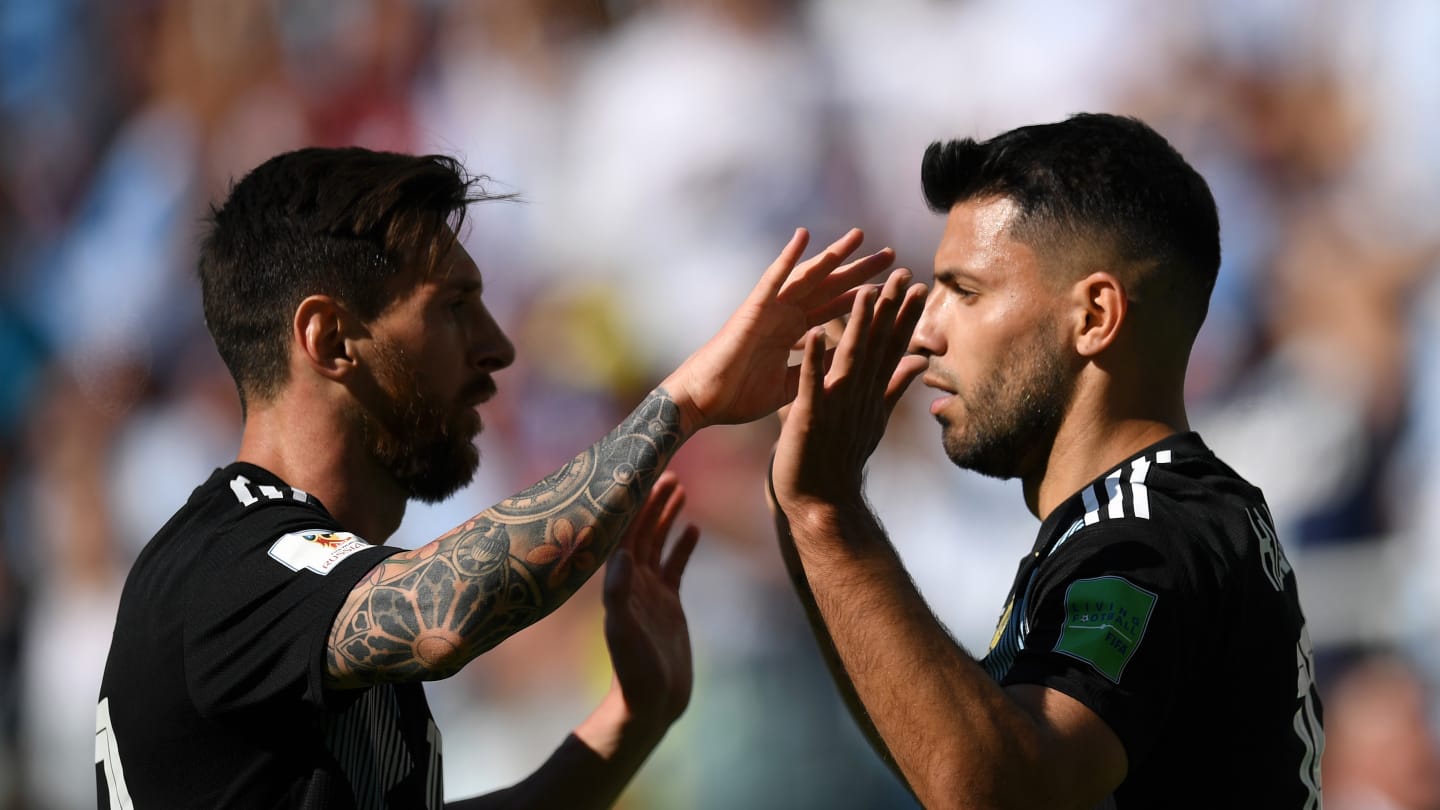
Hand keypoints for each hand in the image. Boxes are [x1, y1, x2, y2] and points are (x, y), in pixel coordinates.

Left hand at [599, 471, 700, 733]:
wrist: (652, 702)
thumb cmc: (633, 670)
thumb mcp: (623, 631)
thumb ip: (620, 595)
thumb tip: (621, 554)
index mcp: (619, 581)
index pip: (625, 532)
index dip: (632, 503)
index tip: (642, 473)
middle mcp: (632, 581)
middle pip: (641, 530)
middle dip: (651, 501)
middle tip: (668, 471)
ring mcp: (651, 590)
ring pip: (658, 542)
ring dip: (666, 516)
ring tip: (680, 488)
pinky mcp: (669, 604)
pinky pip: (675, 565)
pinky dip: (682, 545)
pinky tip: (693, 528)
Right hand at [662, 228, 897, 432]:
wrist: (703, 402)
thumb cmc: (738, 397)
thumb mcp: (789, 386)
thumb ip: (814, 370)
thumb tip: (846, 365)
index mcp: (793, 333)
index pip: (835, 310)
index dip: (863, 299)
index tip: (893, 289)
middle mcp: (784, 316)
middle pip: (829, 288)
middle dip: (859, 271)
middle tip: (890, 255)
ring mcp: (769, 309)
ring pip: (807, 276)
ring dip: (833, 255)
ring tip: (859, 236)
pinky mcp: (752, 309)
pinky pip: (772, 279)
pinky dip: (787, 257)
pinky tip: (803, 236)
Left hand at [771, 268, 927, 510]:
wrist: (822, 503)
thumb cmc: (842, 460)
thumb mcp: (874, 418)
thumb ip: (894, 387)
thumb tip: (919, 364)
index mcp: (871, 394)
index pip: (891, 349)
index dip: (904, 317)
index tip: (917, 286)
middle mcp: (859, 397)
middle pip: (877, 347)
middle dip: (889, 310)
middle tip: (901, 274)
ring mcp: (837, 407)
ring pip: (850, 359)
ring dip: (857, 327)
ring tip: (865, 293)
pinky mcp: (810, 419)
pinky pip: (810, 385)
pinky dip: (812, 360)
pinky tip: (814, 333)